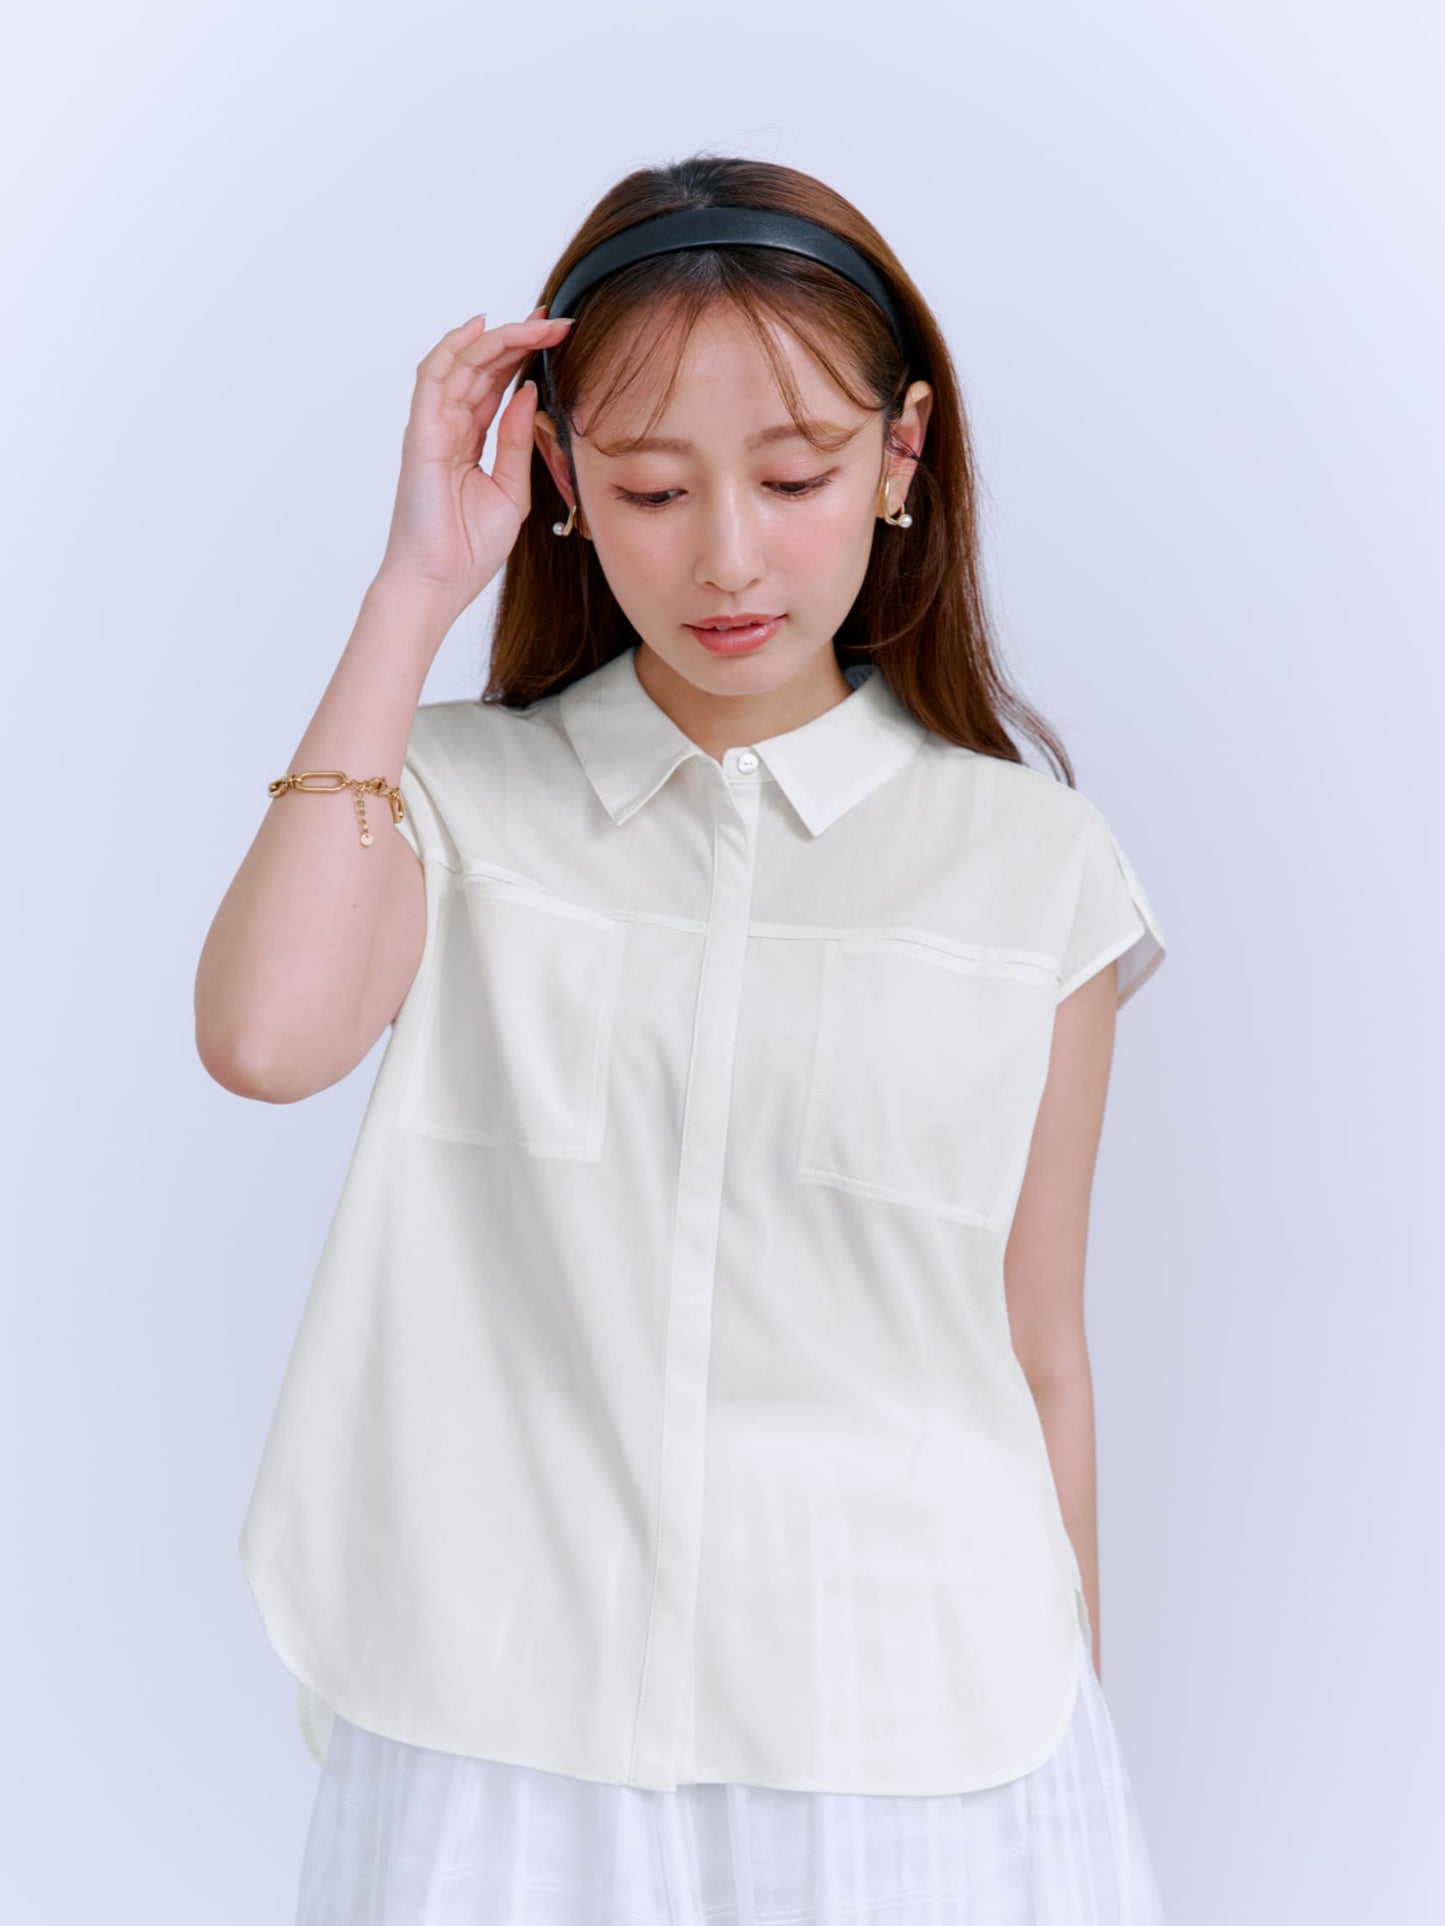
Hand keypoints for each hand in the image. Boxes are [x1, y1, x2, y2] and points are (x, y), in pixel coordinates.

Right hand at [374, 305, 572, 617]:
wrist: (438, 583)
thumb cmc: (468, 549)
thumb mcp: (511, 489)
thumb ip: (518, 442)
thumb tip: (530, 395)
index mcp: (468, 441)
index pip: (496, 385)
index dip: (525, 357)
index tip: (559, 339)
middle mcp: (448, 427)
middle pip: (483, 367)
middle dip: (521, 340)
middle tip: (557, 321)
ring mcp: (432, 428)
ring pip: (463, 364)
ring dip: (500, 339)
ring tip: (537, 322)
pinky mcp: (422, 435)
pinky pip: (434, 379)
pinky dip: (454, 349)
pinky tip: (481, 328)